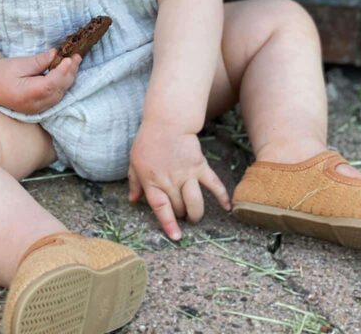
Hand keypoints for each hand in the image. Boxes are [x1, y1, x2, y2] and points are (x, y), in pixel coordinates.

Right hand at [0, 49, 81, 113]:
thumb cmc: (2, 72)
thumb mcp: (19, 64)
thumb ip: (39, 61)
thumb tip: (55, 54)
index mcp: (26, 94)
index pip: (51, 84)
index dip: (63, 71)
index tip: (70, 58)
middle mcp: (34, 105)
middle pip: (58, 90)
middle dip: (69, 73)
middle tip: (76, 57)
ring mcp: (37, 109)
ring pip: (60, 95)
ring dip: (69, 79)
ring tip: (74, 62)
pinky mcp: (39, 107)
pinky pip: (56, 97)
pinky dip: (63, 85)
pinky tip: (67, 72)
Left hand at [128, 121, 230, 239]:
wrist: (167, 122)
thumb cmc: (148, 141)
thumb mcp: (135, 161)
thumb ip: (134, 182)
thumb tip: (133, 200)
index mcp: (152, 181)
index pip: (161, 208)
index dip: (169, 224)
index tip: (176, 237)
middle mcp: (170, 181)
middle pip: (179, 208)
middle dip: (180, 215)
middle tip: (179, 213)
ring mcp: (187, 174)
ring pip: (195, 202)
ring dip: (196, 213)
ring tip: (194, 216)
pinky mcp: (200, 166)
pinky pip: (213, 184)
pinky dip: (222, 196)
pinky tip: (228, 207)